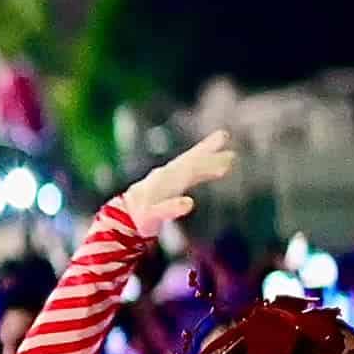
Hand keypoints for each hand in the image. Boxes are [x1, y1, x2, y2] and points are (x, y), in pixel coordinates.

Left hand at [117, 130, 234, 228]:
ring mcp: (168, 177)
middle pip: (190, 159)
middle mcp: (167, 174)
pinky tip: (216, 170)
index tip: (226, 158)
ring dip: (207, 157)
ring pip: (191, 163)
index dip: (207, 163)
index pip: (190, 167)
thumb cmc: (140, 217)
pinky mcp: (171, 183)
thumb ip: (170, 208)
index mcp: (165, 180)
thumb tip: (189, 203)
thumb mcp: (154, 215)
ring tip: (228, 154)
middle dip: (206, 150)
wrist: (125, 218)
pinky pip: (191, 172)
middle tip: (223, 135)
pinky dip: (203, 169)